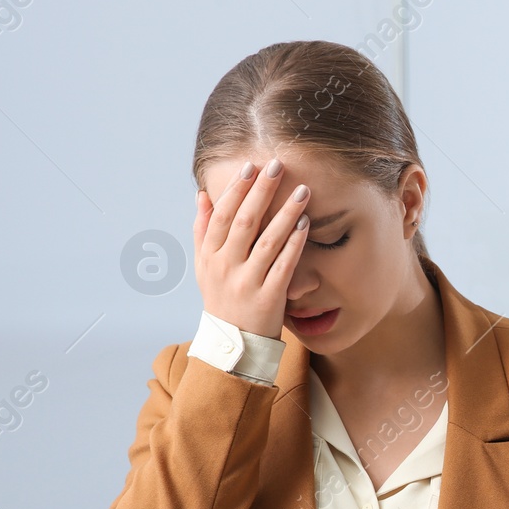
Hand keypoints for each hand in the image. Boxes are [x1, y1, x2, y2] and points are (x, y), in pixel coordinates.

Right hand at [193, 157, 310, 339]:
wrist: (233, 342)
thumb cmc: (221, 297)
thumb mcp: (205, 265)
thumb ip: (203, 230)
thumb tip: (202, 195)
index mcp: (210, 255)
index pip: (223, 214)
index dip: (237, 189)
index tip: (251, 166)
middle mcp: (226, 266)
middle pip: (244, 221)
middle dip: (262, 192)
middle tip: (278, 166)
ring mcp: (247, 282)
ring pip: (267, 241)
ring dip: (286, 214)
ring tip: (302, 191)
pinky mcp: (268, 297)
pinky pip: (284, 266)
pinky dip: (294, 244)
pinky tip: (305, 225)